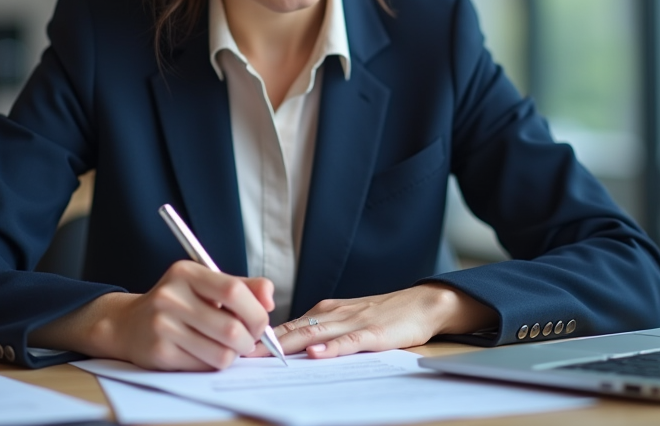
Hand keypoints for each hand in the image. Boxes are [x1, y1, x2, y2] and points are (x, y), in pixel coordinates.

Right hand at [31, 260, 273, 370]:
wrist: (127, 324)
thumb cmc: (177, 303)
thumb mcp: (205, 284)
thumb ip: (242, 287)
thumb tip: (269, 299)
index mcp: (186, 273)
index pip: (234, 291)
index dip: (256, 311)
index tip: (261, 321)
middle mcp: (171, 297)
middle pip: (232, 328)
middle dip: (250, 340)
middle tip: (248, 340)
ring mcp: (163, 326)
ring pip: (222, 353)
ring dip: (233, 355)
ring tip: (227, 347)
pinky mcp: (160, 353)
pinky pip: (204, 366)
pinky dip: (213, 363)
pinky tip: (205, 353)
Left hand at [256, 283, 495, 358]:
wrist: (422, 304)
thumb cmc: (385, 315)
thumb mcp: (347, 320)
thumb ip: (322, 331)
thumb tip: (292, 347)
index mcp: (325, 311)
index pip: (287, 325)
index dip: (261, 337)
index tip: (236, 345)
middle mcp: (333, 314)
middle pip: (292, 328)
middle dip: (264, 342)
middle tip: (239, 352)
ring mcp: (353, 322)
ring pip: (314, 333)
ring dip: (287, 345)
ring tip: (264, 354)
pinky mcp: (373, 334)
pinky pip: (348, 342)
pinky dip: (330, 348)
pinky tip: (315, 354)